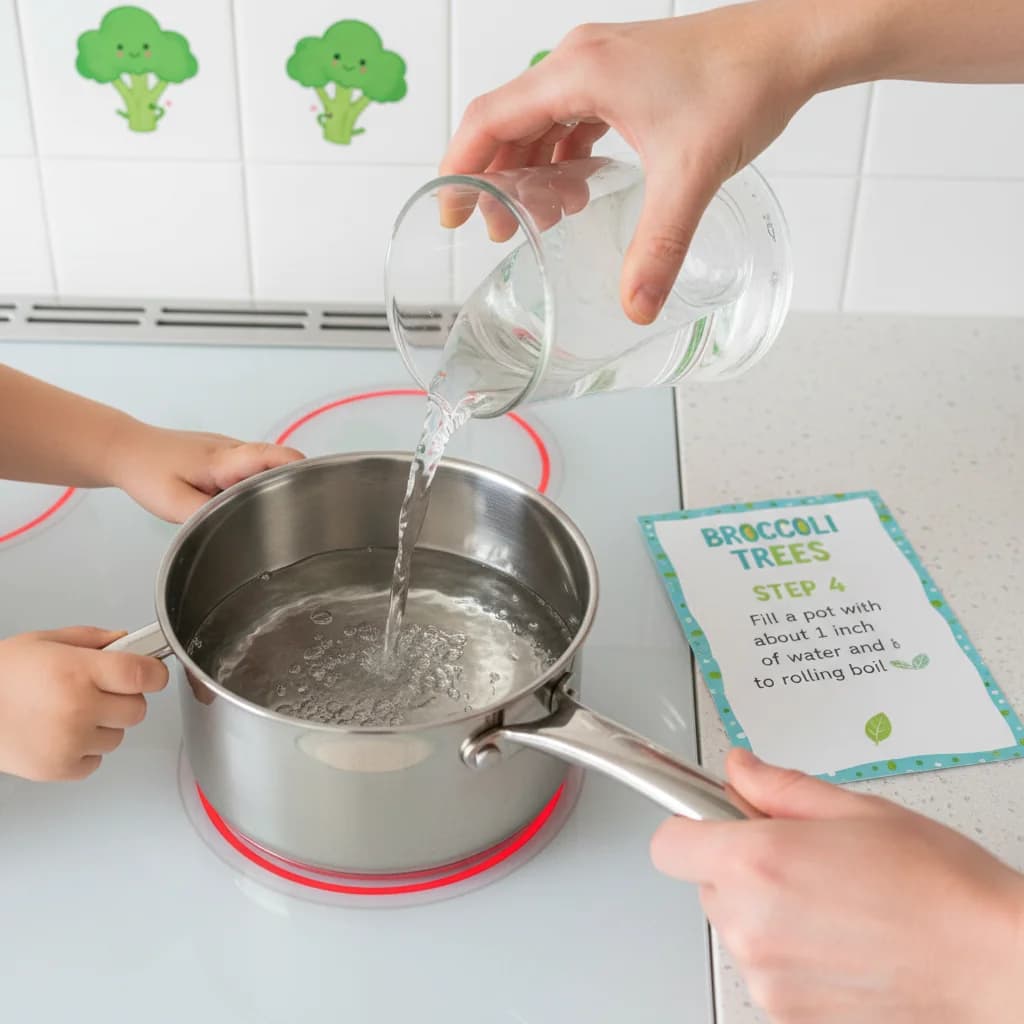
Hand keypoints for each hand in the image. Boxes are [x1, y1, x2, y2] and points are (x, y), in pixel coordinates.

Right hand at [0, 628, 167, 780]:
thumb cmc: (2, 675)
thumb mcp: (45, 641)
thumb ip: (92, 639)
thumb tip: (126, 641)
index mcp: (78, 672)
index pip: (143, 675)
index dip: (154, 673)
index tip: (151, 672)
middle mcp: (79, 708)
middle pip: (138, 708)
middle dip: (125, 698)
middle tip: (98, 692)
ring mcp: (71, 742)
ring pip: (119, 735)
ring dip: (105, 725)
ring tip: (71, 713)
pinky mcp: (60, 769)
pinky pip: (96, 761)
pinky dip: (86, 750)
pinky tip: (62, 734)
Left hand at [109, 423, 303, 523]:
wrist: (124, 449)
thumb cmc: (146, 472)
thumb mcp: (173, 504)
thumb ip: (206, 517)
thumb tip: (235, 529)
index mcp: (224, 459)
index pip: (273, 456)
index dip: (299, 469)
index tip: (319, 483)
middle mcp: (233, 450)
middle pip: (279, 462)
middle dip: (297, 481)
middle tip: (306, 513)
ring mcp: (230, 450)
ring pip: (266, 466)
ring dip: (276, 484)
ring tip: (282, 514)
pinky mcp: (224, 456)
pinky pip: (252, 468)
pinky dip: (258, 483)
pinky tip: (251, 505)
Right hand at [442, 6, 816, 323]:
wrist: (792, 44)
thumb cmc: (742, 84)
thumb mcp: (690, 174)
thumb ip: (659, 246)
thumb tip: (636, 306)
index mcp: (578, 73)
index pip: (489, 119)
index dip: (460, 169)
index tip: (450, 213)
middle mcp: (579, 62)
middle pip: (508, 123)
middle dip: (497, 181)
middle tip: (502, 234)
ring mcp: (602, 66)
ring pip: (540, 121)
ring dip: (532, 170)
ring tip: (545, 218)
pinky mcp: (624, 76)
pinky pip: (571, 117)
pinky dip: (564, 155)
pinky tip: (580, 187)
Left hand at [652, 749, 1023, 1022]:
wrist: (996, 965)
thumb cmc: (941, 887)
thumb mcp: (856, 809)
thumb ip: (779, 788)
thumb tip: (739, 770)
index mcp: (758, 861)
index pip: (669, 845)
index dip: (692, 828)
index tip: (716, 822)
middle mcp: (752, 924)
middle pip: (706, 885)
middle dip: (742, 867)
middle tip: (803, 859)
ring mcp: (769, 979)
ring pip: (738, 930)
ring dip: (768, 914)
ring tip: (837, 904)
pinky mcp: (790, 1017)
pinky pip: (767, 973)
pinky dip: (792, 958)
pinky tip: (843, 943)